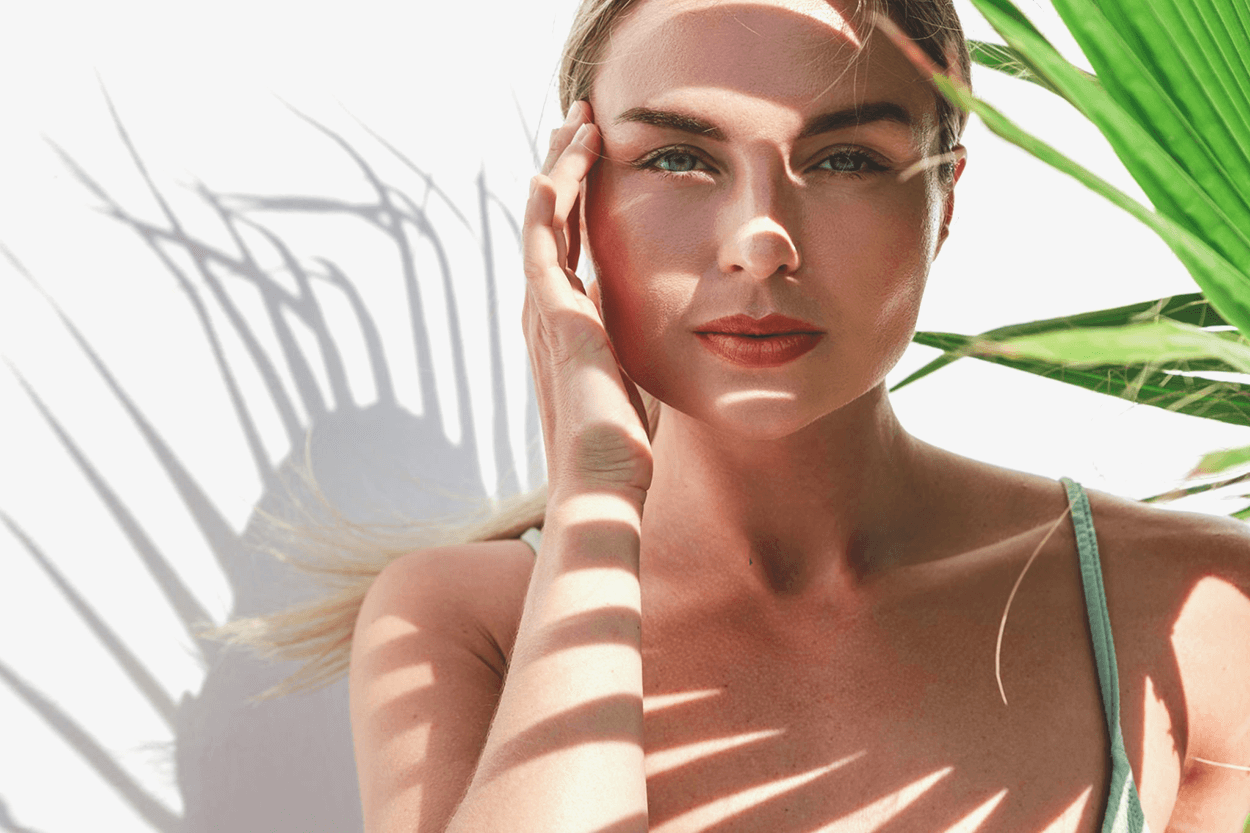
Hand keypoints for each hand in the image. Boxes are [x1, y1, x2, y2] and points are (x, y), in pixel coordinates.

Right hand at [523, 101, 652, 504]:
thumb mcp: (633, 382)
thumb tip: (657, 330)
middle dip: (567, 170)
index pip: (571, 247)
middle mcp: (546, 312)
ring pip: (545, 220)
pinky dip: (547, 200)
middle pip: (552, 222)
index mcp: (567, 326)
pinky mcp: (551, 315)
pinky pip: (542, 241)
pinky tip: (558, 164)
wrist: (602, 481)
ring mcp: (543, 311)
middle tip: (583, 124)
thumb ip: (634, 349)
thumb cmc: (622, 447)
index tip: (602, 164)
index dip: (583, 202)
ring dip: (561, 168)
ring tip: (580, 123)